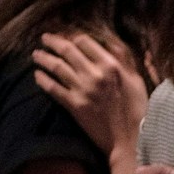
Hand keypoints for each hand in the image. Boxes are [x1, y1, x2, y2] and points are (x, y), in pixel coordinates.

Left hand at [32, 31, 148, 163]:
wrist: (130, 138)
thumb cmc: (137, 109)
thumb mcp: (136, 80)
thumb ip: (125, 59)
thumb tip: (113, 42)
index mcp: (112, 65)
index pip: (85, 42)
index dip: (73, 36)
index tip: (66, 36)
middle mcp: (95, 74)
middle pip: (67, 51)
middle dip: (53, 42)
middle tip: (45, 38)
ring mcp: (83, 90)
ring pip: (57, 67)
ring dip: (44, 58)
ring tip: (36, 54)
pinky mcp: (74, 105)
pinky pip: (53, 88)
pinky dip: (43, 80)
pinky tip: (37, 75)